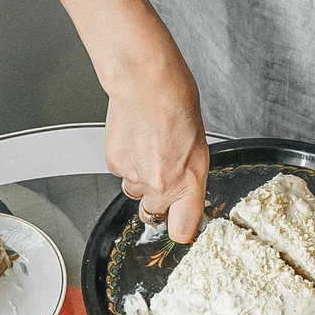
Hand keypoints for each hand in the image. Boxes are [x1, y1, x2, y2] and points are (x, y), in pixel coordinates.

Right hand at [107, 53, 209, 242]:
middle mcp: (160, 185)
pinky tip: (136, 142)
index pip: (182, 231)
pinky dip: (127, 163)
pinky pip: (121, 174)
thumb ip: (191, 179)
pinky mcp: (114, 163)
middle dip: (159, 204)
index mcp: (188, 182)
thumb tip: (187, 195)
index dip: (182, 229)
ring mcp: (134, 176)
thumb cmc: (176, 104)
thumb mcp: (200, 147)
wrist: (145, 83)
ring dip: (141, 181)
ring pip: (135, 193)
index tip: (183, 222)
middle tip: (164, 178)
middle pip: (154, 216)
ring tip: (149, 151)